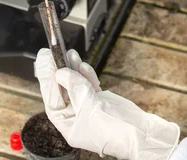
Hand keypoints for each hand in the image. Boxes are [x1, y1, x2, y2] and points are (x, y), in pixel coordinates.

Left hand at [34, 49, 179, 159]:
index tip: (46, 63)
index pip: (53, 99)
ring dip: (72, 68)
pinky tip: (82, 65)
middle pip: (62, 90)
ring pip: (75, 83)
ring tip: (69, 54)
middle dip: (57, 71)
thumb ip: (75, 88)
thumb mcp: (90, 107)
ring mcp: (88, 106)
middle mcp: (75, 116)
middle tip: (48, 54)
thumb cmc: (116, 130)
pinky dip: (86, 73)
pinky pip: (88, 83)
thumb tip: (61, 73)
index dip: (49, 81)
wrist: (141, 132)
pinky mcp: (99, 99)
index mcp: (68, 125)